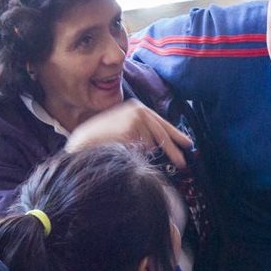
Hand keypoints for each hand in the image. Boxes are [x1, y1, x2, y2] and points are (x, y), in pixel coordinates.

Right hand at [66, 99, 192, 167]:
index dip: (176, 135)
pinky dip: (135, 153)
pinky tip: (124, 150)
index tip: (188, 144)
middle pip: (161, 133)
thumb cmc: (103, 137)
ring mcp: (134, 119)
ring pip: (151, 144)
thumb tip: (162, 144)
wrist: (82, 140)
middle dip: (173, 149)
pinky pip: (141, 149)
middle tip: (183, 162)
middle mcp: (137, 110)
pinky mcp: (130, 130)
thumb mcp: (125, 128)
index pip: (161, 122)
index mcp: (137, 107)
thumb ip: (143, 132)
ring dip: (144, 152)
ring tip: (130, 151)